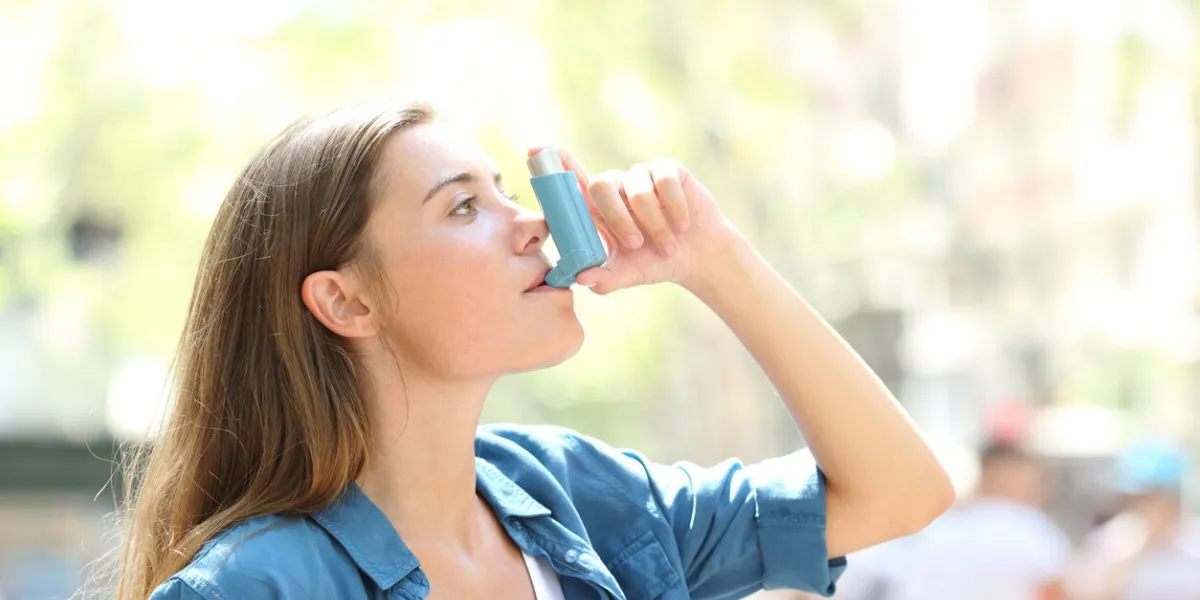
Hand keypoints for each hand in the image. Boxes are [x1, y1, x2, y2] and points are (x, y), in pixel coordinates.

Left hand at [532, 147, 744, 294]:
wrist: (699, 256)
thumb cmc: (656, 262)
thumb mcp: (628, 275)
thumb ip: (604, 278)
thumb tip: (581, 278)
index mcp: (598, 208)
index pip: (571, 180)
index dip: (554, 163)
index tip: (534, 149)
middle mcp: (616, 186)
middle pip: (601, 185)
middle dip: (618, 219)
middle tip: (635, 244)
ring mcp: (641, 175)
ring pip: (635, 189)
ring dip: (652, 223)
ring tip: (667, 244)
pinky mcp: (667, 170)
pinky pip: (662, 181)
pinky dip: (673, 208)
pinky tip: (682, 223)